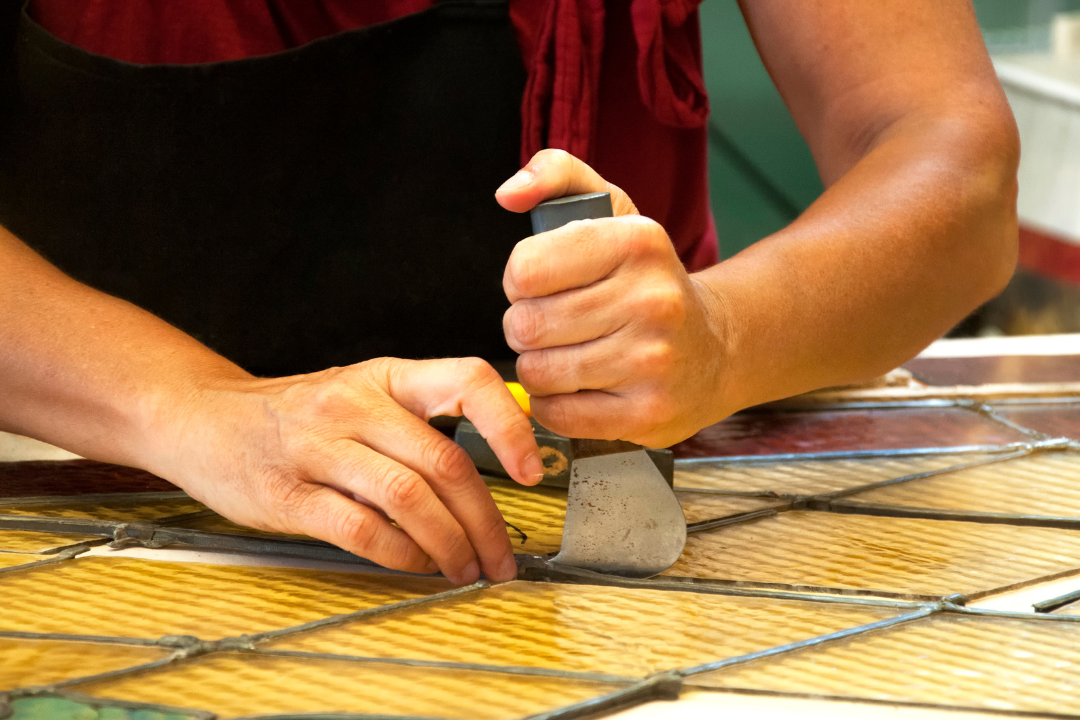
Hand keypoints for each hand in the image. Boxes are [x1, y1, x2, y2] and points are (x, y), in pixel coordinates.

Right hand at [148, 357, 542, 584]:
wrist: (201, 417)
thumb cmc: (296, 411)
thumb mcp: (362, 392)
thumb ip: (420, 422)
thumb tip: (497, 469)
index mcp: (386, 375)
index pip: (467, 380)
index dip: (509, 425)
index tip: (530, 470)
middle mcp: (355, 403)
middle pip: (444, 460)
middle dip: (486, 519)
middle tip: (502, 556)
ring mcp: (318, 446)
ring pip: (407, 496)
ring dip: (449, 542)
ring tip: (464, 568)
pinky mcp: (287, 493)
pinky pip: (360, 528)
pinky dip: (399, 554)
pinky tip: (414, 563)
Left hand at [495, 149, 729, 447]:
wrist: (716, 349)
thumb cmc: (646, 280)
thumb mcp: (612, 212)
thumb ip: (557, 175)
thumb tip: (508, 192)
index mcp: (639, 241)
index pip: (525, 268)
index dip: (521, 281)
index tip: (544, 284)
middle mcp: (653, 300)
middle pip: (527, 326)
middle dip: (528, 328)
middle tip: (556, 325)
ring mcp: (654, 361)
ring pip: (539, 373)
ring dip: (541, 367)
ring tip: (570, 355)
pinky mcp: (649, 413)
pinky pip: (558, 415)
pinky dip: (556, 406)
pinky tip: (582, 388)